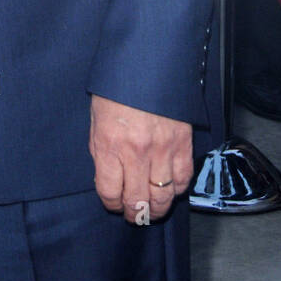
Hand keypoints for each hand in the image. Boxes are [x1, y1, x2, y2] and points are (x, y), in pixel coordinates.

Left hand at [89, 94, 192, 221]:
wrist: (147, 65)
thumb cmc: (116, 90)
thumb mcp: (96, 120)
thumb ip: (102, 152)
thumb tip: (107, 179)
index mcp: (110, 144)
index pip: (109, 191)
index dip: (110, 203)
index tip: (112, 203)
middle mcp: (137, 152)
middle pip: (138, 201)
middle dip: (134, 214)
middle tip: (133, 216)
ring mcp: (163, 150)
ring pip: (163, 197)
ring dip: (157, 209)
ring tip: (151, 211)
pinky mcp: (183, 144)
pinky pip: (183, 180)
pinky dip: (176, 190)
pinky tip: (169, 190)